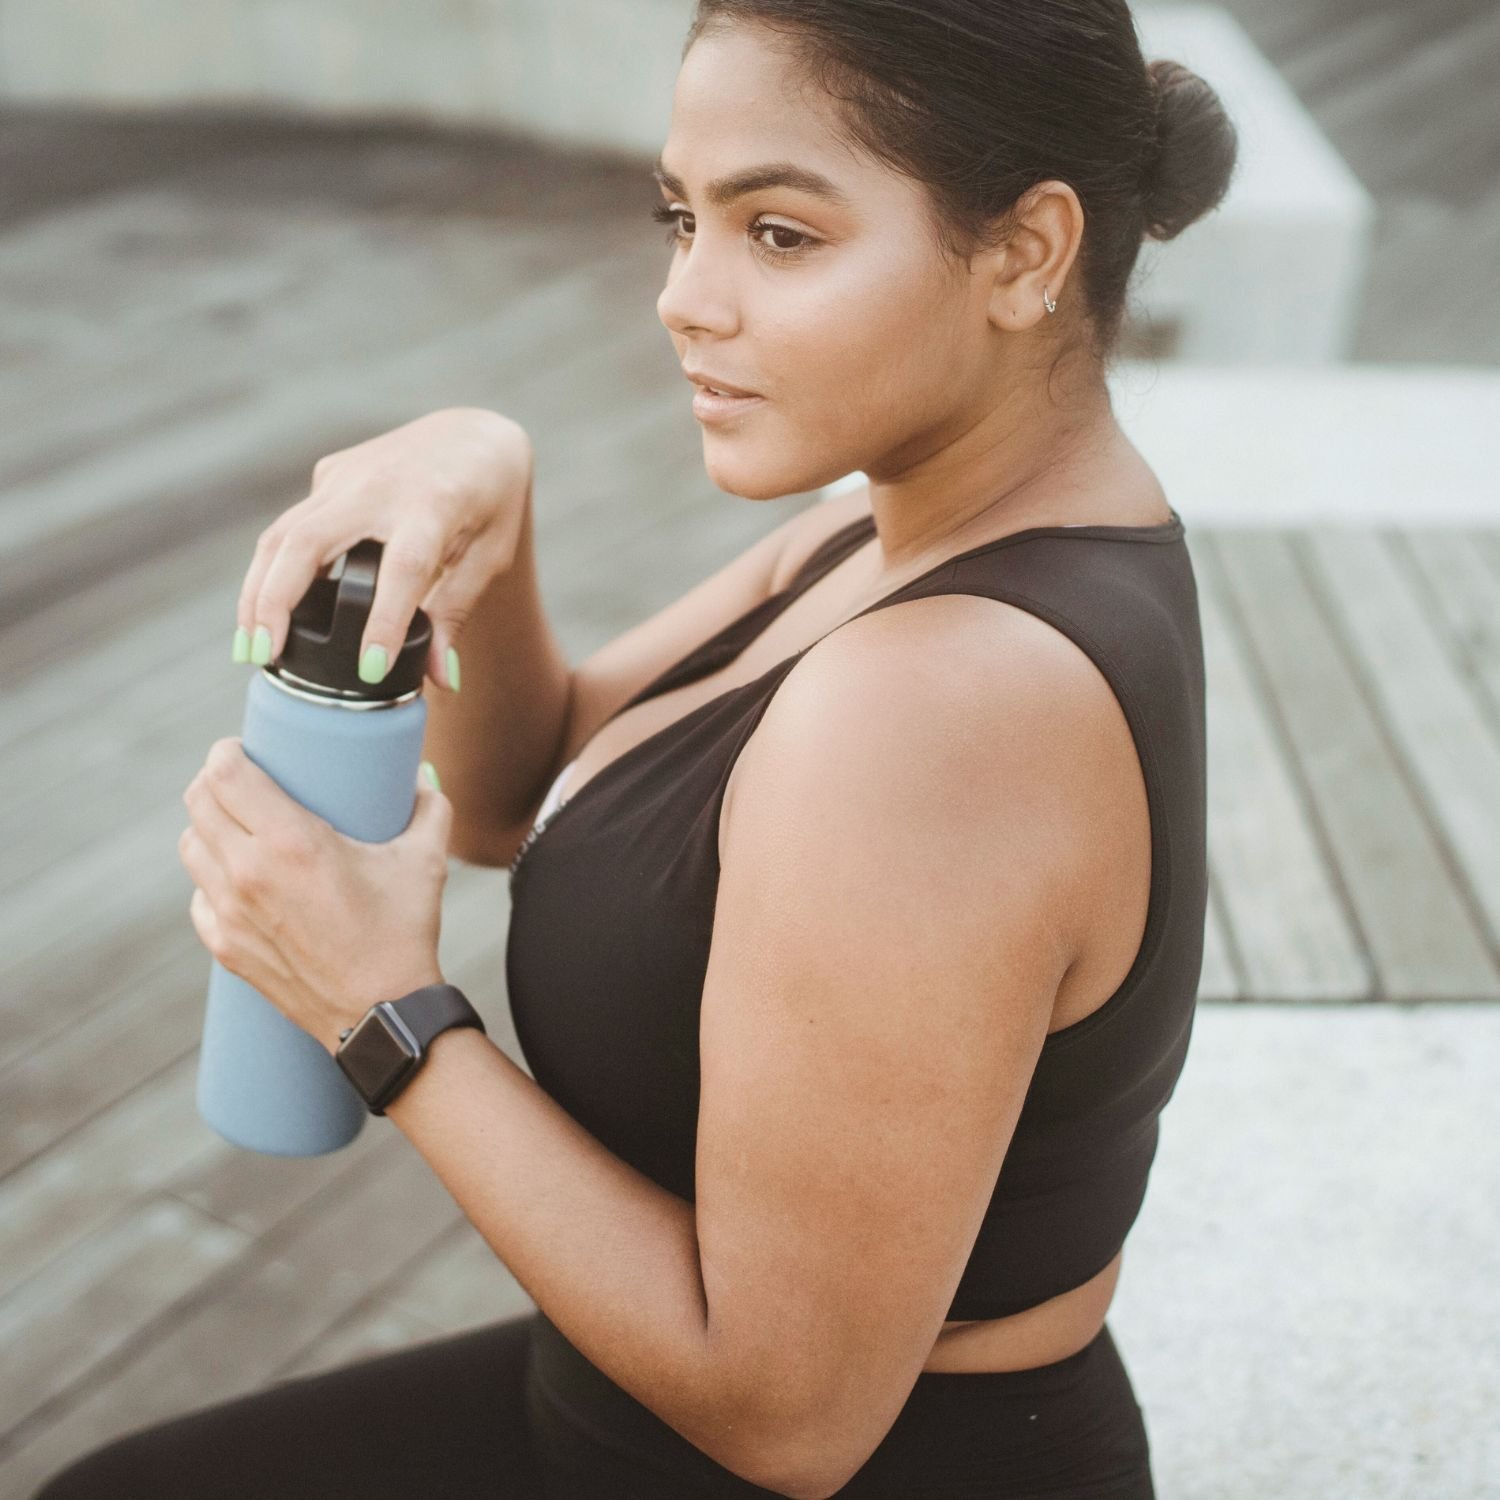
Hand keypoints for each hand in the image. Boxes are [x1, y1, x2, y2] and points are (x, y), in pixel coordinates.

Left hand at [178, 737, 450, 1053]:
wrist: (384, 1013)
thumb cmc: (403, 933)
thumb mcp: (426, 860)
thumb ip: (430, 807)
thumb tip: (423, 778)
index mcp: (291, 842)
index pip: (223, 773)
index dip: (226, 751)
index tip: (244, 749)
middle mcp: (248, 873)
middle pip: (198, 802)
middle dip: (215, 781)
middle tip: (244, 781)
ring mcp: (230, 913)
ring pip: (191, 846)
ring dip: (210, 827)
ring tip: (239, 826)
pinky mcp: (226, 946)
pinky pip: (199, 895)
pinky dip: (212, 879)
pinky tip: (242, 879)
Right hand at [235, 407, 534, 692]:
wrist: (474, 436)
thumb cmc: (489, 503)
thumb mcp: (488, 556)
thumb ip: (456, 613)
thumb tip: (439, 679)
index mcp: (434, 505)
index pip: (403, 568)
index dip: (384, 620)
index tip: (369, 670)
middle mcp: (380, 485)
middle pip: (309, 541)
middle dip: (276, 601)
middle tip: (262, 656)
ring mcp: (347, 475)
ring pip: (283, 534)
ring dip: (258, 591)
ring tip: (250, 646)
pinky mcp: (328, 475)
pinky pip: (291, 526)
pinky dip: (271, 571)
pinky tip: (264, 613)